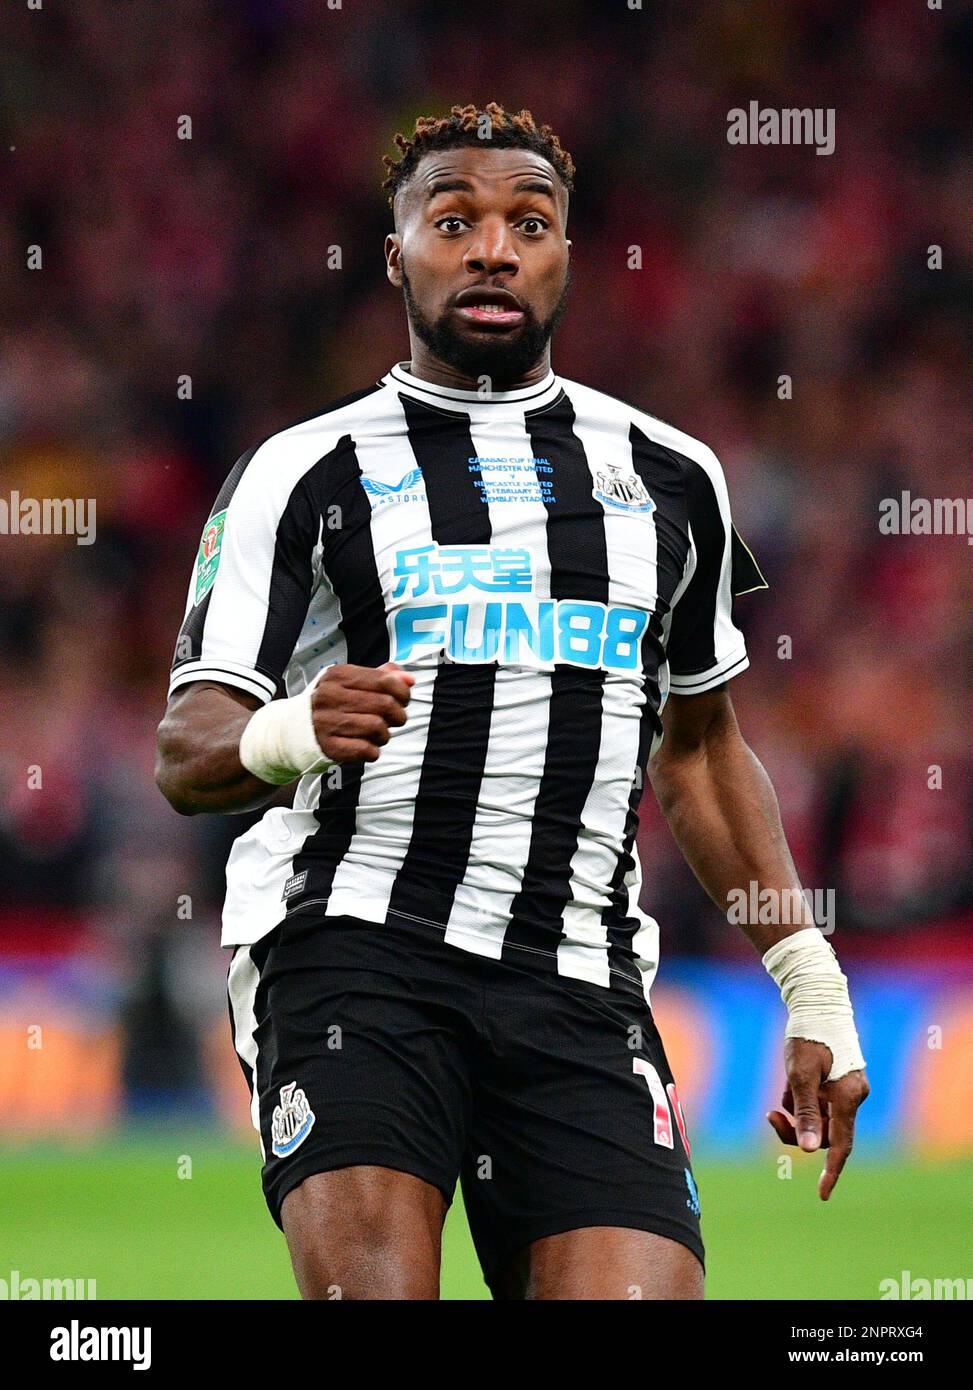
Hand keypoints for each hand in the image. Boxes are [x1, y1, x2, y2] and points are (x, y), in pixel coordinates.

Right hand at [311, 662, 413, 764]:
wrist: (293, 729)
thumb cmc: (331, 704)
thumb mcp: (351, 682)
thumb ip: (382, 676)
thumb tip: (409, 680)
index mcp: (338, 675)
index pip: (384, 680)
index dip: (402, 691)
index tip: (403, 699)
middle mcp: (330, 696)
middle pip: (385, 704)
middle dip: (398, 714)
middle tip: (395, 719)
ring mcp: (327, 722)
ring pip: (378, 727)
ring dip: (385, 734)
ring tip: (378, 733)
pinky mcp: (329, 747)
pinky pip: (366, 750)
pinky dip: (373, 750)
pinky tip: (366, 745)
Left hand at [766, 1037, 869, 1200]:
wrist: (817, 1004)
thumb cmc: (807, 1037)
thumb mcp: (799, 1076)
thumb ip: (805, 1114)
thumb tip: (808, 1150)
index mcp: (849, 1098)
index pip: (841, 1146)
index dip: (830, 1172)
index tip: (822, 1195)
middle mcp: (854, 1096)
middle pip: (824, 1133)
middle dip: (797, 1129)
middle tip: (770, 1116)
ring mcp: (848, 1089)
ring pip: (818, 1118)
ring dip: (796, 1112)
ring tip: (782, 1091)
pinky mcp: (839, 1082)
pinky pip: (817, 1103)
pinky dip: (800, 1098)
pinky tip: (789, 1079)